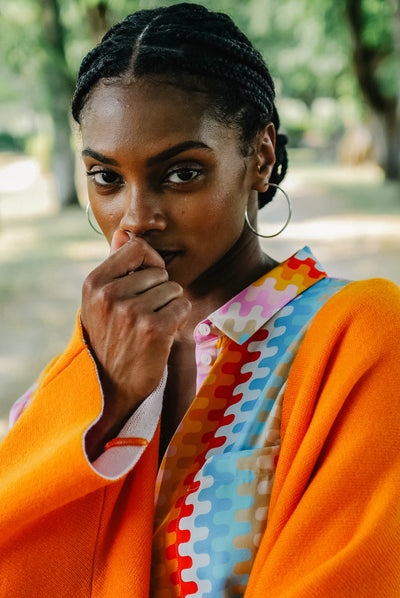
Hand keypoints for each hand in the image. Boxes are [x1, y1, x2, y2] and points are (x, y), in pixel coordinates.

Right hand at [81, 231, 190, 451]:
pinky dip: (179, 319)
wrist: (112, 386)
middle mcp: (110, 294)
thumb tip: (124, 233)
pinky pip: (182, 305)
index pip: (136, 247)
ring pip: (173, 288)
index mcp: (94, 283)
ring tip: (152, 324)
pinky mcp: (154, 329)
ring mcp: (131, 312)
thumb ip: (115, 265)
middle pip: (158, 270)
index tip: (148, 281)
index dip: (149, 262)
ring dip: (169, 305)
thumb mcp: (101, 301)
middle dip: (159, 289)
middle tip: (145, 313)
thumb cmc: (111, 338)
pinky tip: (163, 333)